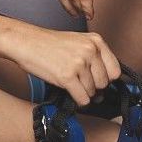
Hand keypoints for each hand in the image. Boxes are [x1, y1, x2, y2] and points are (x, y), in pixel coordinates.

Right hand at [0, 26, 121, 106]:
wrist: (26, 42)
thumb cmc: (49, 45)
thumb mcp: (78, 43)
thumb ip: (95, 59)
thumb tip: (105, 89)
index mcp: (96, 41)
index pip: (115, 70)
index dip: (105, 79)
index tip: (95, 80)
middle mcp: (90, 50)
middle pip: (104, 83)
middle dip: (93, 87)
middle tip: (78, 81)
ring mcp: (79, 63)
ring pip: (92, 92)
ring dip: (82, 92)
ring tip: (69, 81)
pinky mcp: (67, 76)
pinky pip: (82, 99)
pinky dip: (77, 100)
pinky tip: (68, 91)